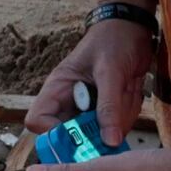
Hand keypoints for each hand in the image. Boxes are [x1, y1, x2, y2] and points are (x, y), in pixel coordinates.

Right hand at [24, 19, 157, 162]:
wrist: (133, 28)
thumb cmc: (114, 40)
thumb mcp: (110, 71)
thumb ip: (109, 106)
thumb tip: (109, 141)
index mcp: (57, 88)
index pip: (37, 121)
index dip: (53, 133)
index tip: (80, 133)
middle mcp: (69, 102)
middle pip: (70, 135)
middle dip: (95, 130)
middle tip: (114, 116)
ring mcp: (88, 108)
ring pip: (97, 134)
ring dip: (117, 117)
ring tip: (125, 89)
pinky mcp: (106, 110)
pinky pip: (115, 126)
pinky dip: (127, 113)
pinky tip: (130, 90)